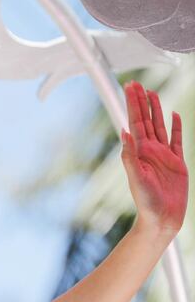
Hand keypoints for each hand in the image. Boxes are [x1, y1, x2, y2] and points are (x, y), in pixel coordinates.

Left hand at [121, 81, 187, 235]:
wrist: (162, 218)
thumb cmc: (146, 202)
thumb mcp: (136, 178)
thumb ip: (130, 156)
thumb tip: (124, 132)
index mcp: (139, 152)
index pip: (135, 122)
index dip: (133, 105)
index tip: (130, 87)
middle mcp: (150, 151)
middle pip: (146, 120)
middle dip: (141, 102)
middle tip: (136, 84)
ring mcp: (163, 155)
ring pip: (159, 126)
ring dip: (156, 109)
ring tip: (151, 93)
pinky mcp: (177, 162)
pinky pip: (177, 140)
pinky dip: (175, 127)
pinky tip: (173, 115)